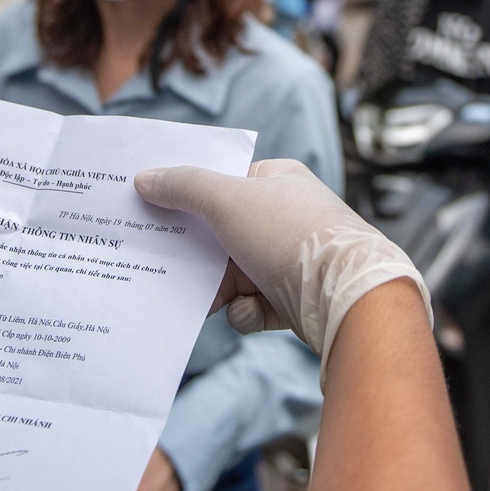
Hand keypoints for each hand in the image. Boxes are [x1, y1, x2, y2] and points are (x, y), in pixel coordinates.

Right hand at [133, 158, 428, 363]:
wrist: (345, 296)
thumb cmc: (290, 235)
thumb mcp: (226, 199)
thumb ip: (182, 186)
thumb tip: (144, 178)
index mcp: (278, 181)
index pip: (224, 181)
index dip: (188, 193)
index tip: (153, 206)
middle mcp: (287, 218)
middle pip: (223, 232)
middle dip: (197, 252)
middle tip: (164, 262)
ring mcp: (292, 260)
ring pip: (234, 275)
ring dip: (218, 289)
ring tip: (209, 300)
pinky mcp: (296, 300)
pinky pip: (253, 307)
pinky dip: (246, 312)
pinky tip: (252, 311)